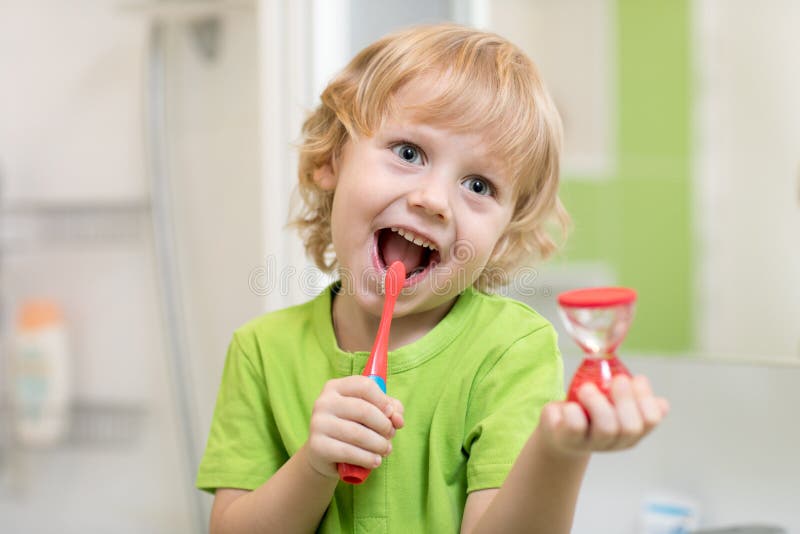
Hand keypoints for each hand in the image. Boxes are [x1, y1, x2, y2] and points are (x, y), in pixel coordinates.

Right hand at [305, 376, 404, 478]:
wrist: (323, 454)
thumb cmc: (352, 427)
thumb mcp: (371, 412)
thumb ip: (390, 410)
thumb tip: (397, 419)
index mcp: (335, 387)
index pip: (365, 386)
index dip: (383, 400)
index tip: (390, 414)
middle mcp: (324, 402)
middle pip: (364, 410)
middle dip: (384, 426)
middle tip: (390, 436)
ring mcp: (318, 423)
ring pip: (358, 434)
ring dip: (379, 444)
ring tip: (386, 450)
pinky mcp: (317, 446)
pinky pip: (349, 452)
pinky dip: (368, 458)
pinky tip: (375, 461)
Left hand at [537, 374, 668, 455]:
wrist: (557, 427)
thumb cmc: (588, 409)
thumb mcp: (611, 401)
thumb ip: (633, 398)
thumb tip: (662, 403)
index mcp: (631, 432)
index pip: (651, 420)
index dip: (647, 398)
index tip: (637, 378)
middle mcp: (614, 442)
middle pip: (631, 427)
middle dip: (626, 399)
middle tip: (617, 379)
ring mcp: (591, 444)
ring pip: (607, 428)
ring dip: (598, 402)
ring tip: (586, 388)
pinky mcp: (568, 440)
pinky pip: (576, 427)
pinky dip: (574, 412)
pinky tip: (570, 404)